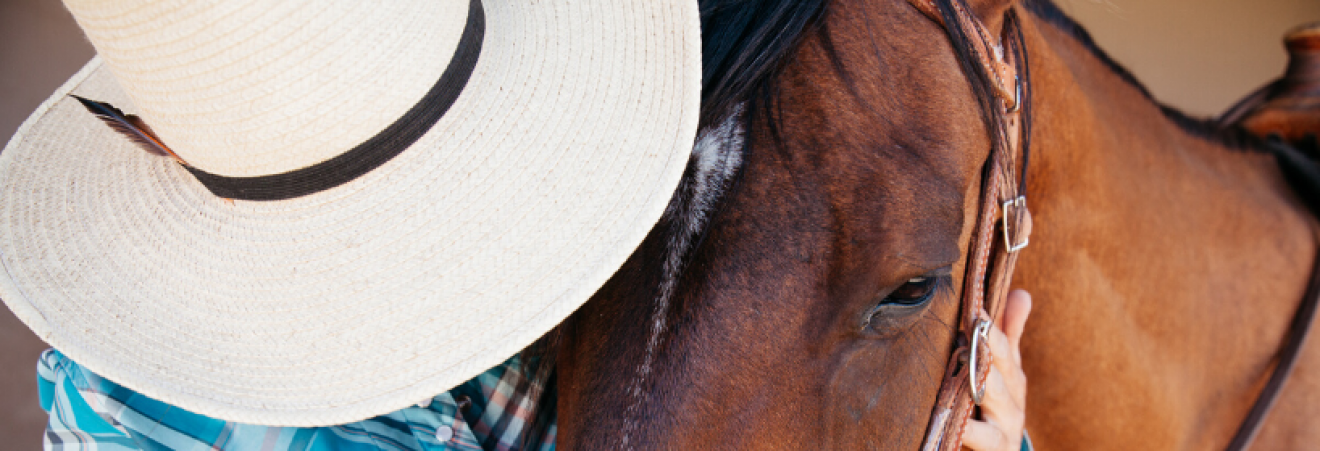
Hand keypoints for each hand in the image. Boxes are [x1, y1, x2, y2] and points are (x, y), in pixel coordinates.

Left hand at [961, 289, 1031, 450]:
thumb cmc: (997, 404)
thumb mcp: (1006, 371)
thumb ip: (1009, 334)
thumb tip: (1022, 292)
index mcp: (1013, 377)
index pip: (1004, 349)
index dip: (991, 331)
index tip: (977, 310)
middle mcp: (1012, 402)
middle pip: (998, 375)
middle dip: (985, 357)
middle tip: (970, 337)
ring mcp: (1003, 429)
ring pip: (992, 404)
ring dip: (975, 391)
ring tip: (961, 379)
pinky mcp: (994, 449)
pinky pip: (979, 440)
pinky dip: (967, 434)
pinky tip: (954, 426)